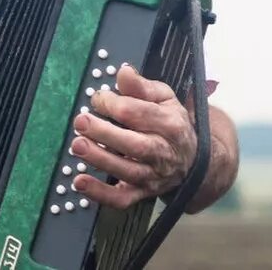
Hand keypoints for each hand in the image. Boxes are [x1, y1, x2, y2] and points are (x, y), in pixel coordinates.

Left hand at [69, 65, 196, 208]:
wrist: (194, 159)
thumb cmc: (171, 122)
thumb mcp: (163, 97)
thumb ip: (141, 86)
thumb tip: (123, 71)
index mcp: (170, 124)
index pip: (137, 113)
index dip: (112, 103)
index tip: (97, 98)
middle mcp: (163, 152)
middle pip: (134, 145)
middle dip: (104, 133)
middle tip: (80, 121)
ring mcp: (153, 176)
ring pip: (127, 172)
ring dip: (100, 160)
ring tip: (77, 146)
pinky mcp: (142, 193)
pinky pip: (122, 199)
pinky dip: (100, 194)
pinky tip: (79, 182)